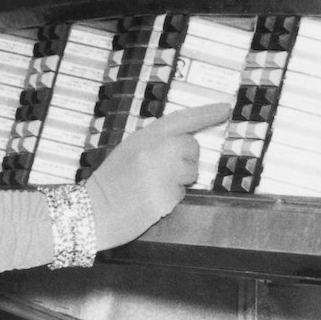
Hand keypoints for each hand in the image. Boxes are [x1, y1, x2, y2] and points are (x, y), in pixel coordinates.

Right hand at [86, 102, 231, 248]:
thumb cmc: (111, 182)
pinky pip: (182, 193)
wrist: (96, 211)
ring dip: (179, 179)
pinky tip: (151, 198)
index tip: (225, 108)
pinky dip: (170, 197)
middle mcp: (158, 151)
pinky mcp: (168, 196)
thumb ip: (155, 143)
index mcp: (146, 136)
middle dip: (185, 158)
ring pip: (192, 172)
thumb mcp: (129, 150)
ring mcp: (164, 174)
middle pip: (193, 147)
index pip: (183, 119)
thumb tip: (183, 144)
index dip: (207, 112)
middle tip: (161, 170)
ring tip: (152, 185)